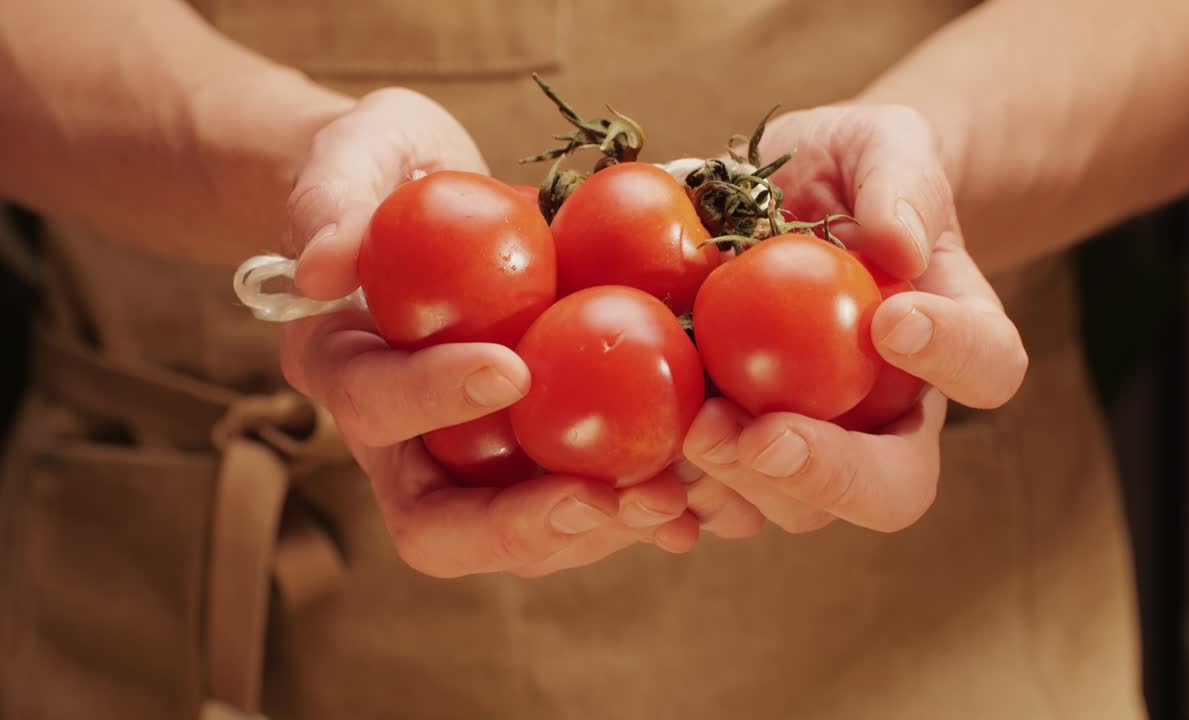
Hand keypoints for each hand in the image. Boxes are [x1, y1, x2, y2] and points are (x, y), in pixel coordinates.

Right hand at [279, 88, 697, 576]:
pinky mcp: (537, 454)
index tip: (512, 369)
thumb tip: (322, 266)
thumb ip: (332, 199)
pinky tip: (698, 507)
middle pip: (440, 526)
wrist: (439, 202)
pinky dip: (637, 508)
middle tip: (605, 496)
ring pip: (520, 535)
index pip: (373, 404)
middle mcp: (400, 440)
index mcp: (344, 370)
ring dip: (599, 526)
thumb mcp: (355, 154)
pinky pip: (581, 502)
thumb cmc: (390, 167)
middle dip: (524, 525)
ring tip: (674, 498)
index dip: (435, 398)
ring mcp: (472, 459)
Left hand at [680, 104, 1027, 534]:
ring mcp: (810, 443)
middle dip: (826, 474)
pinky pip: (714, 501)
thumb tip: (899, 246)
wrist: (778, 198)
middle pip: (890, 486)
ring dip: (743, 491)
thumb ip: (900, 180)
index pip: (987, 366)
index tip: (892, 319)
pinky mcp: (734, 450)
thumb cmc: (845, 167)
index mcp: (947, 340)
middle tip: (759, 433)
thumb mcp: (882, 144)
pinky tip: (642, 485)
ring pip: (796, 510)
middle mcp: (887, 414)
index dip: (953, 357)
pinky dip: (678, 502)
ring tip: (692, 436)